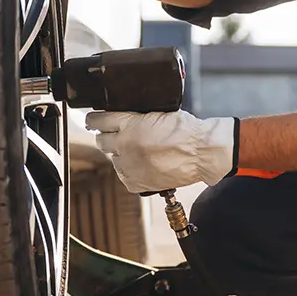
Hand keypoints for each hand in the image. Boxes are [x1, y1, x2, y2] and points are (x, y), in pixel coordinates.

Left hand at [85, 110, 237, 193]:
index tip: (94, 121)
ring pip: (113, 160)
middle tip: (118, 136)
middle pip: (101, 141)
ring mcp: (130, 166)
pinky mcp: (137, 183)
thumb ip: (137, 117)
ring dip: (120, 155)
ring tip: (137, 152)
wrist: (202, 152)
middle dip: (107, 137)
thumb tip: (123, 118)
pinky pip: (124, 176)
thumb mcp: (158, 113)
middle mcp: (125, 145)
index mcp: (129, 124)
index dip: (94, 120)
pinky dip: (130, 171)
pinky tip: (142, 165)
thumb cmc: (187, 131)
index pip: (98, 121)